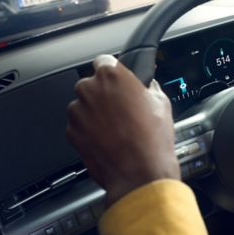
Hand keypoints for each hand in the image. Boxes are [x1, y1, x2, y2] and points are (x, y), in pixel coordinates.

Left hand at [66, 55, 179, 206]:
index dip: (113, 72)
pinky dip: (89, 129)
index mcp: (112, 76)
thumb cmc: (152, 139)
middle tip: (122, 108)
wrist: (140, 173)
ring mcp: (78, 111)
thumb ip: (148, 87)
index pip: (104, 61)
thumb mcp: (161, 103)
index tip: (117, 80)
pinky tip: (107, 139)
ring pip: (84, 104)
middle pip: (92, 83)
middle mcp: (90, 89)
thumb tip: (146, 86)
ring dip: (95, 112)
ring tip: (116, 127)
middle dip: (103, 93)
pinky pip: (79, 124)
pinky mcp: (72, 132)